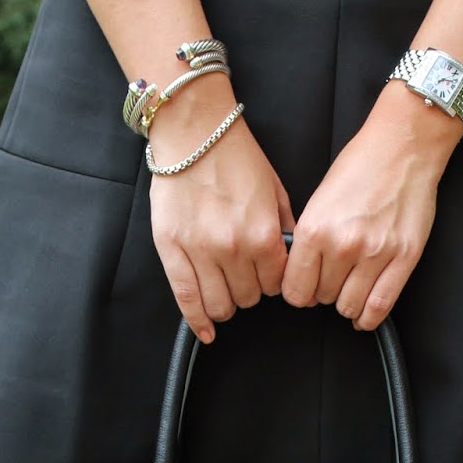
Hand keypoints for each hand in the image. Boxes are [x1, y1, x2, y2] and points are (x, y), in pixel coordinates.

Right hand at [148, 73, 294, 343]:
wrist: (194, 131)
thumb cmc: (236, 156)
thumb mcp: (276, 191)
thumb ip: (284, 231)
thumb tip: (290, 262)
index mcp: (263, 235)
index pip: (277, 286)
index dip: (274, 282)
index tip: (267, 273)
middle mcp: (233, 249)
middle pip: (249, 299)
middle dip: (250, 291)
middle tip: (244, 275)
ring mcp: (200, 252)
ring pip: (220, 305)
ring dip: (226, 304)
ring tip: (224, 290)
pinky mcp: (172, 250)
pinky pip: (186, 298)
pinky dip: (197, 321)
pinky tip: (205, 331)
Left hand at [281, 80, 462, 329]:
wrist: (403, 147)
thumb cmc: (361, 166)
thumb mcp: (318, 200)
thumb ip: (309, 240)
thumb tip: (302, 276)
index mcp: (316, 229)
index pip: (295, 289)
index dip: (298, 291)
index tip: (303, 287)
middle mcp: (343, 245)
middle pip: (321, 298)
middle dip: (323, 292)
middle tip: (331, 277)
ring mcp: (376, 254)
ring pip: (349, 306)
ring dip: (346, 302)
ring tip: (349, 286)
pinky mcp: (404, 258)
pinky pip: (380, 306)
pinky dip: (368, 317)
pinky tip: (363, 312)